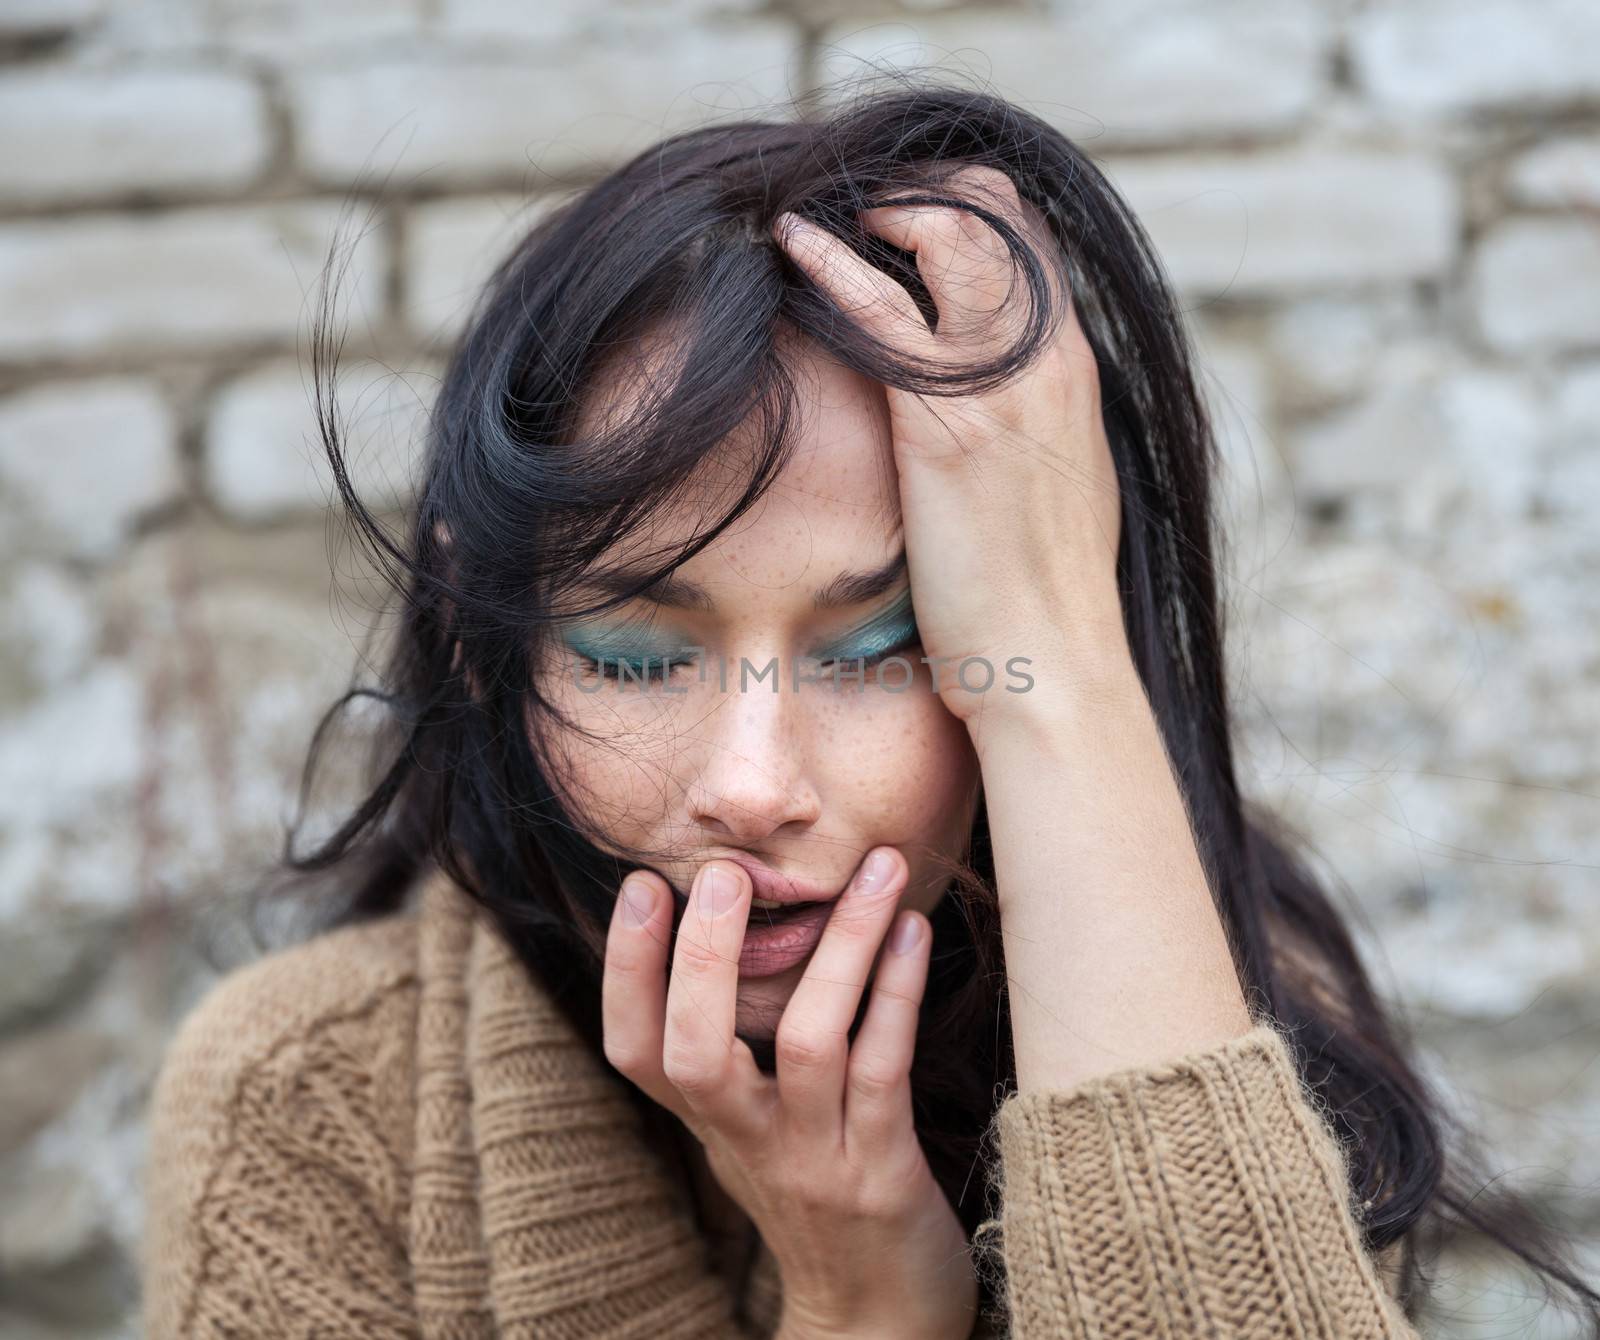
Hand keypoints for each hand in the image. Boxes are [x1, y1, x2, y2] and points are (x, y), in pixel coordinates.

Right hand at [601, 848, 979, 1339]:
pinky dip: (898, 993)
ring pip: (807, 1042)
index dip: (625, 971)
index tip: (639, 885)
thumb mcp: (753, 1133)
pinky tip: (914, 931)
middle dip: (704, 957)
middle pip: (695, 1053)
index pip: (636, 1051)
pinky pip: (886, 1068)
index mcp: (712, 1124)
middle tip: (726, 872)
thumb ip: (734, 1058)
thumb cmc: (818, 1198)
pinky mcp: (882, 1173)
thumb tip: (725, 939)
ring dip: (841, 947)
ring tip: (875, 867)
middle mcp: (749, 1142)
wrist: (879, 1320)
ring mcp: (814, 1159)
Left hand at [771, 165, 1129, 725]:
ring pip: (950, 234)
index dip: (965, 208)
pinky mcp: (946, 425)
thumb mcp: (1058, 487)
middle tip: (858, 204)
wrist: (1054, 662)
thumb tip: (998, 420)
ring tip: (824, 212)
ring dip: (879, 209)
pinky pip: (883, 311)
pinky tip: (790, 245)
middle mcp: (1048, 357)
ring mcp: (1001, 385)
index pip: (1030, 239)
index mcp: (1072, 369)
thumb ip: (1033, 429)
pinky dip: (832, 264)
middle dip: (921, 188)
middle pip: (996, 208)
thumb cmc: (1044, 594)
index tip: (904, 216)